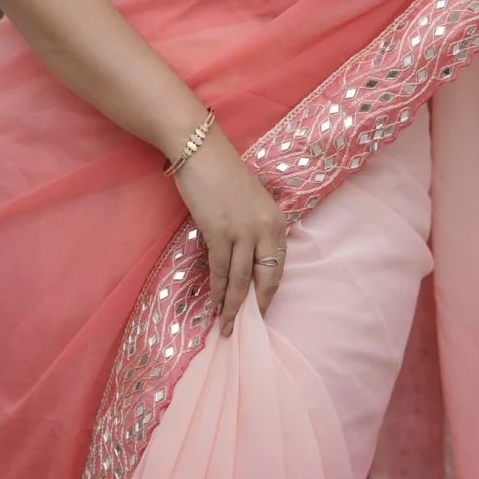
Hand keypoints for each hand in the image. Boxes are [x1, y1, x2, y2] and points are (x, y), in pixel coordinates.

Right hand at [172, 123, 289, 335]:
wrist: (201, 151)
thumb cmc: (223, 174)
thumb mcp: (252, 203)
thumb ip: (255, 228)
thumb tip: (247, 258)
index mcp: (277, 221)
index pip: (278, 265)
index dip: (269, 291)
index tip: (262, 309)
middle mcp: (266, 229)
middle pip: (264, 278)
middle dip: (255, 306)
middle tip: (248, 327)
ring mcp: (243, 232)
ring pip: (239, 280)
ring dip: (232, 306)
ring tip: (226, 326)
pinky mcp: (219, 233)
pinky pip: (219, 270)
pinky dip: (216, 290)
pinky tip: (214, 304)